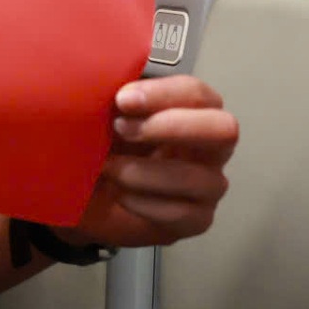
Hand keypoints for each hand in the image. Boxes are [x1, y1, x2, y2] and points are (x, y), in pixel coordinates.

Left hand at [68, 76, 238, 247]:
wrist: (84, 200)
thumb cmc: (103, 150)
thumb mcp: (103, 119)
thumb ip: (116, 101)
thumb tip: (114, 87)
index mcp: (191, 113)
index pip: (198, 94)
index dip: (164, 94)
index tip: (123, 99)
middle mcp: (209, 148)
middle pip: (224, 129)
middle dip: (173, 127)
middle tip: (122, 129)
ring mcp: (208, 186)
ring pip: (199, 178)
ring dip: (144, 171)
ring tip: (108, 169)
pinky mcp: (196, 220)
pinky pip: (182, 213)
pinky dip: (144, 204)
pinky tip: (120, 197)